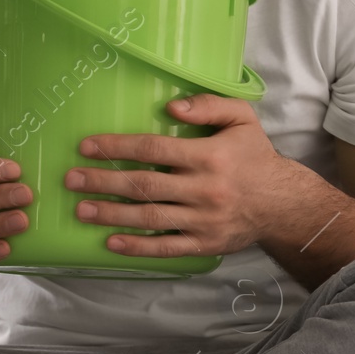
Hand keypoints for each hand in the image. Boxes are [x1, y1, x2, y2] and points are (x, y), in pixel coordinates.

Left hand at [66, 94, 296, 258]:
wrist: (283, 204)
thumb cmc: (255, 157)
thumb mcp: (242, 119)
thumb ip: (208, 105)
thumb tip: (170, 107)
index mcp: (208, 156)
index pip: (153, 149)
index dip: (118, 147)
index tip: (87, 147)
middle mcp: (203, 189)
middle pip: (144, 185)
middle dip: (103, 182)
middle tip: (71, 180)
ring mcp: (202, 220)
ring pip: (149, 218)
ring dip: (111, 215)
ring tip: (81, 209)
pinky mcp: (204, 244)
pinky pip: (166, 248)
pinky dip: (137, 248)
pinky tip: (111, 242)